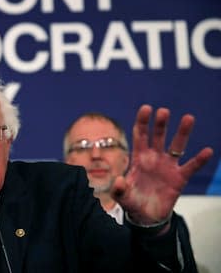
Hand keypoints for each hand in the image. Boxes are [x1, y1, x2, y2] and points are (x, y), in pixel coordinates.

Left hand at [111, 105, 212, 224]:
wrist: (146, 217)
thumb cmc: (132, 202)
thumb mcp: (121, 197)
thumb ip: (118, 189)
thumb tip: (119, 181)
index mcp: (138, 158)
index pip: (140, 136)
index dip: (142, 122)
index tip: (146, 108)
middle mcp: (154, 158)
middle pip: (158, 137)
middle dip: (160, 124)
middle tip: (163, 112)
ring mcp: (167, 167)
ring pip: (177, 146)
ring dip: (182, 133)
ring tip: (188, 118)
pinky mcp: (179, 178)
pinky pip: (191, 167)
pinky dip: (199, 160)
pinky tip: (207, 151)